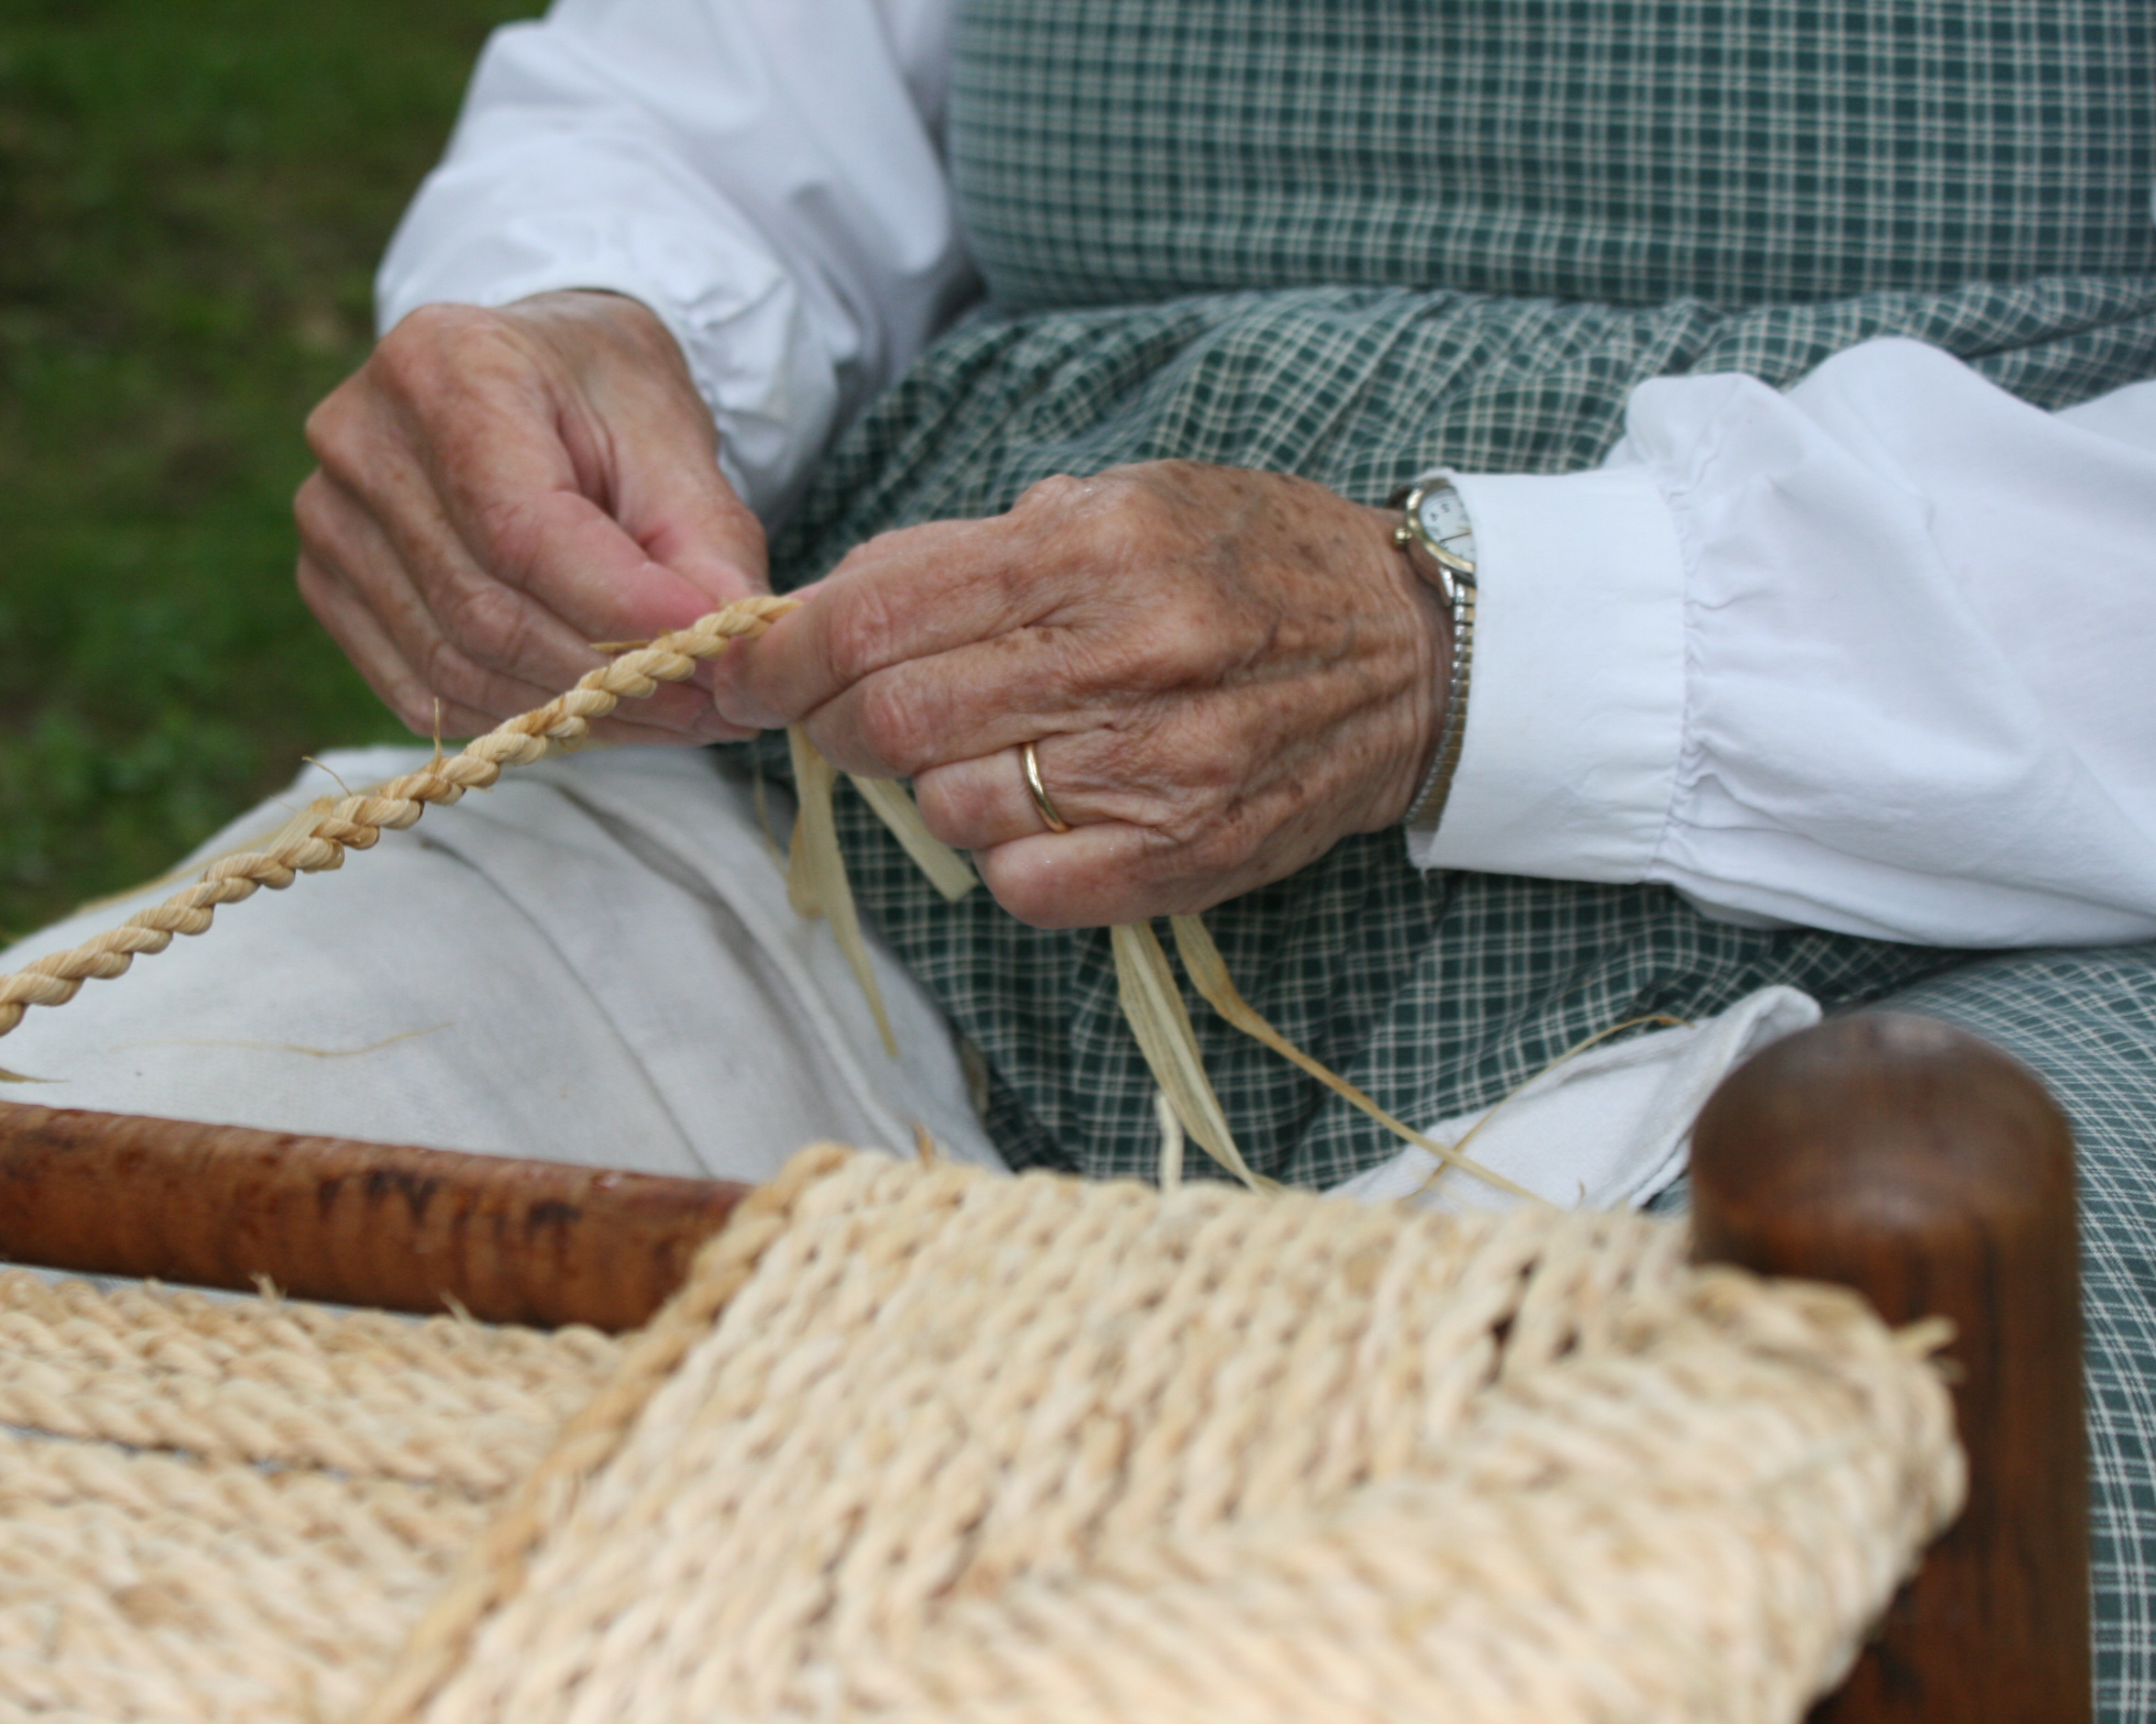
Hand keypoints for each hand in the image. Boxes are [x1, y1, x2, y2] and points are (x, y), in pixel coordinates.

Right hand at [295, 291, 766, 742]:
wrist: (525, 375)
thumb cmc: (601, 397)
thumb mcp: (674, 439)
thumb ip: (705, 546)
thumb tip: (729, 663)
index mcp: (446, 365)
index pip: (523, 530)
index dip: (619, 611)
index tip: (710, 654)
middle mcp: (361, 438)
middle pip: (483, 609)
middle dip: (606, 676)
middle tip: (706, 705)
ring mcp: (329, 516)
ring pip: (453, 663)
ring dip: (570, 711)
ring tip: (665, 713)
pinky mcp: (326, 583)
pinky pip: (418, 689)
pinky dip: (513, 716)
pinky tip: (590, 712)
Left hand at [717, 461, 1453, 926]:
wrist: (1408, 649)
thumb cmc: (1241, 562)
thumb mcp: (1112, 503)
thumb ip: (965, 552)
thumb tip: (825, 608)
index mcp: (1091, 547)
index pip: (874, 617)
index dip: (782, 658)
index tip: (748, 674)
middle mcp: (1125, 656)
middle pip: (895, 720)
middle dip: (843, 724)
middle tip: (853, 715)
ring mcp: (1161, 767)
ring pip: (952, 808)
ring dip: (939, 786)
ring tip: (996, 749)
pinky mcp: (1186, 857)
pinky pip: (1025, 887)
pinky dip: (1007, 856)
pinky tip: (1046, 809)